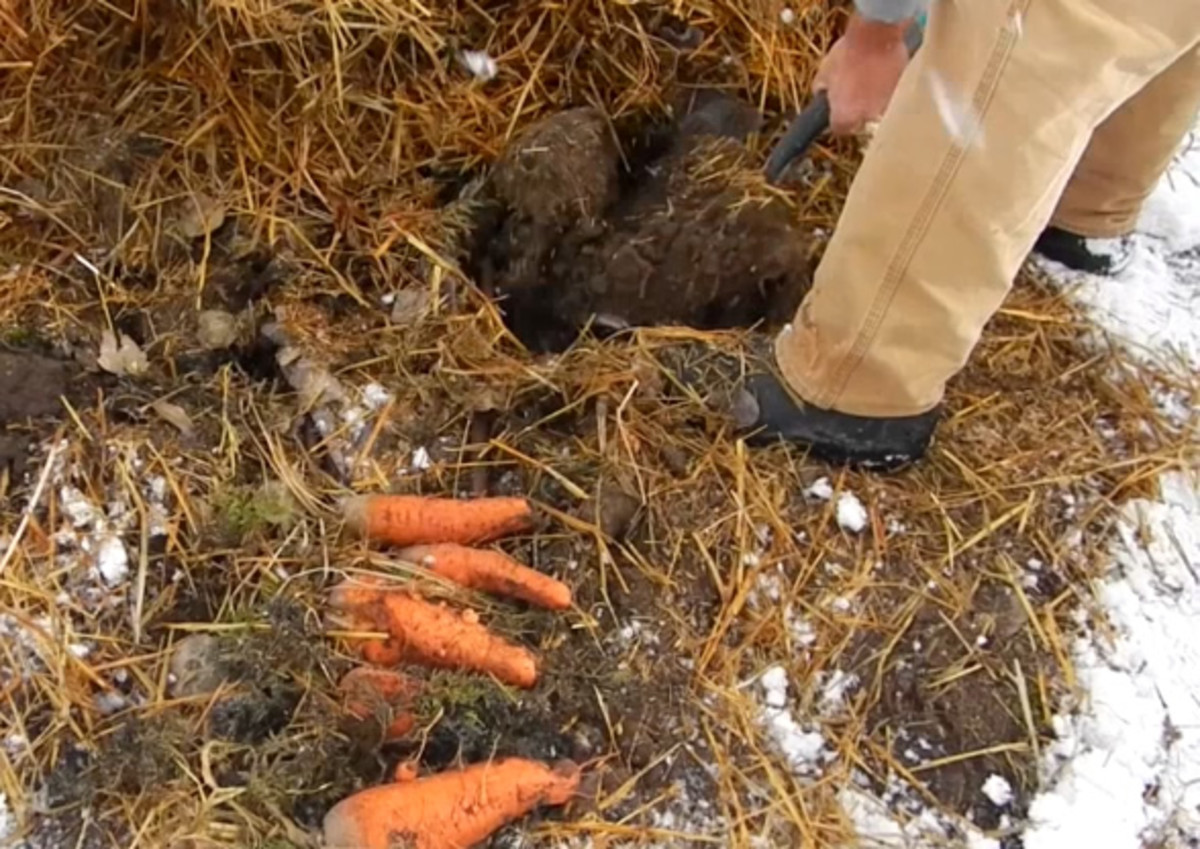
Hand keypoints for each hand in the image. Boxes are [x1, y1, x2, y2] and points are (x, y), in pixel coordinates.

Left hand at [814, 14, 911, 135]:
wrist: (877, 35)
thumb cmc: (847, 53)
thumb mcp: (823, 73)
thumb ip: (821, 92)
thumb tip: (823, 96)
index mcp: (844, 117)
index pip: (840, 129)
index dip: (838, 118)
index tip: (838, 109)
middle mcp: (867, 118)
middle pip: (861, 122)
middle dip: (857, 110)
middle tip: (854, 91)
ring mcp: (887, 106)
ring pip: (877, 110)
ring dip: (873, 100)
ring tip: (868, 79)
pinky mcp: (902, 93)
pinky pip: (891, 96)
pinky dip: (886, 89)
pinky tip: (881, 73)